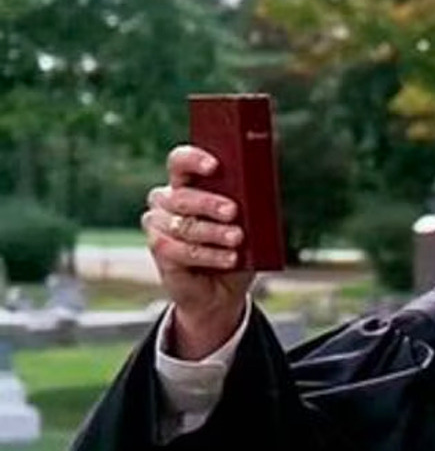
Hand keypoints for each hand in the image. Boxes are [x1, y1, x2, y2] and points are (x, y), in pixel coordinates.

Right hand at [141, 145, 253, 358]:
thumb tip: (260, 188)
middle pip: (182, 196)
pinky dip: (210, 255)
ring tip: (238, 238)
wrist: (221, 290)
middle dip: (209, 203)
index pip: (180, 162)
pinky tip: (231, 258)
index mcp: (186, 183)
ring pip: (183, 225)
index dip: (193, 159)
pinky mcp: (160, 251)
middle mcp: (166, 201)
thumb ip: (248, 202)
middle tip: (233, 211)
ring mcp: (159, 226)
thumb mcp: (248, 221)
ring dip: (213, 233)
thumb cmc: (235, 247)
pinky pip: (181, 250)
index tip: (215, 165)